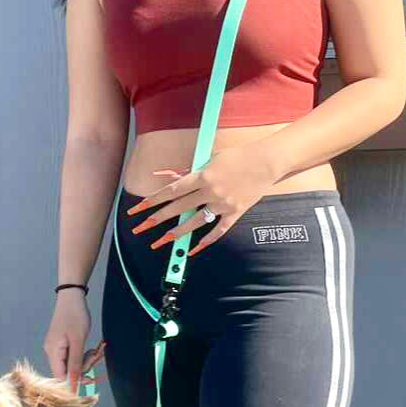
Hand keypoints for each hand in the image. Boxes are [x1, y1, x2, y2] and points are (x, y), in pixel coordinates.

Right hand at [43, 292, 104, 392]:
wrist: (72, 296)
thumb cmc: (75, 316)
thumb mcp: (78, 341)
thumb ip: (75, 365)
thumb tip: (73, 386)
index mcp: (53, 352)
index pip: (60, 378)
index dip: (75, 381)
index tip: (91, 378)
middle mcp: (51, 352)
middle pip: (68, 371)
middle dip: (85, 366)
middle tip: (97, 354)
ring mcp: (56, 348)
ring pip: (73, 364)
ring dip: (87, 359)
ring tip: (97, 348)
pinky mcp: (62, 344)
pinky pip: (73, 356)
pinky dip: (84, 353)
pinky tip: (92, 347)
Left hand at [125, 143, 280, 255]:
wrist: (267, 161)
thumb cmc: (237, 157)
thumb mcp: (211, 159)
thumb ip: (189, 171)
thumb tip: (168, 177)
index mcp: (203, 175)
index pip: (171, 191)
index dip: (152, 201)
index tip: (138, 209)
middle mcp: (210, 191)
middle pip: (178, 208)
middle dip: (156, 220)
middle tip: (140, 229)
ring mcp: (223, 204)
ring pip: (195, 223)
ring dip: (176, 234)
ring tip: (160, 242)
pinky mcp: (235, 213)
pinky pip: (218, 231)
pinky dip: (205, 241)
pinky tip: (193, 249)